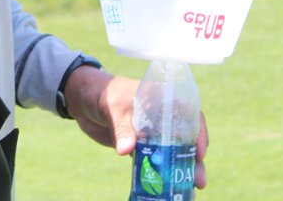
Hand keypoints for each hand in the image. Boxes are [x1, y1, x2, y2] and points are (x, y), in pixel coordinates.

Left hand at [63, 66, 208, 189]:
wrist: (82, 99)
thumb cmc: (101, 94)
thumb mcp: (113, 107)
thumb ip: (122, 128)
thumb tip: (126, 151)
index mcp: (161, 99)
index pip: (188, 114)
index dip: (198, 133)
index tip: (200, 152)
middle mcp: (161, 116)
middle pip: (184, 138)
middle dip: (193, 159)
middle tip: (199, 180)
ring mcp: (151, 132)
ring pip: (172, 152)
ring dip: (180, 170)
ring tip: (191, 188)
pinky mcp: (139, 145)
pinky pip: (154, 160)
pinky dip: (161, 173)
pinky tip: (168, 188)